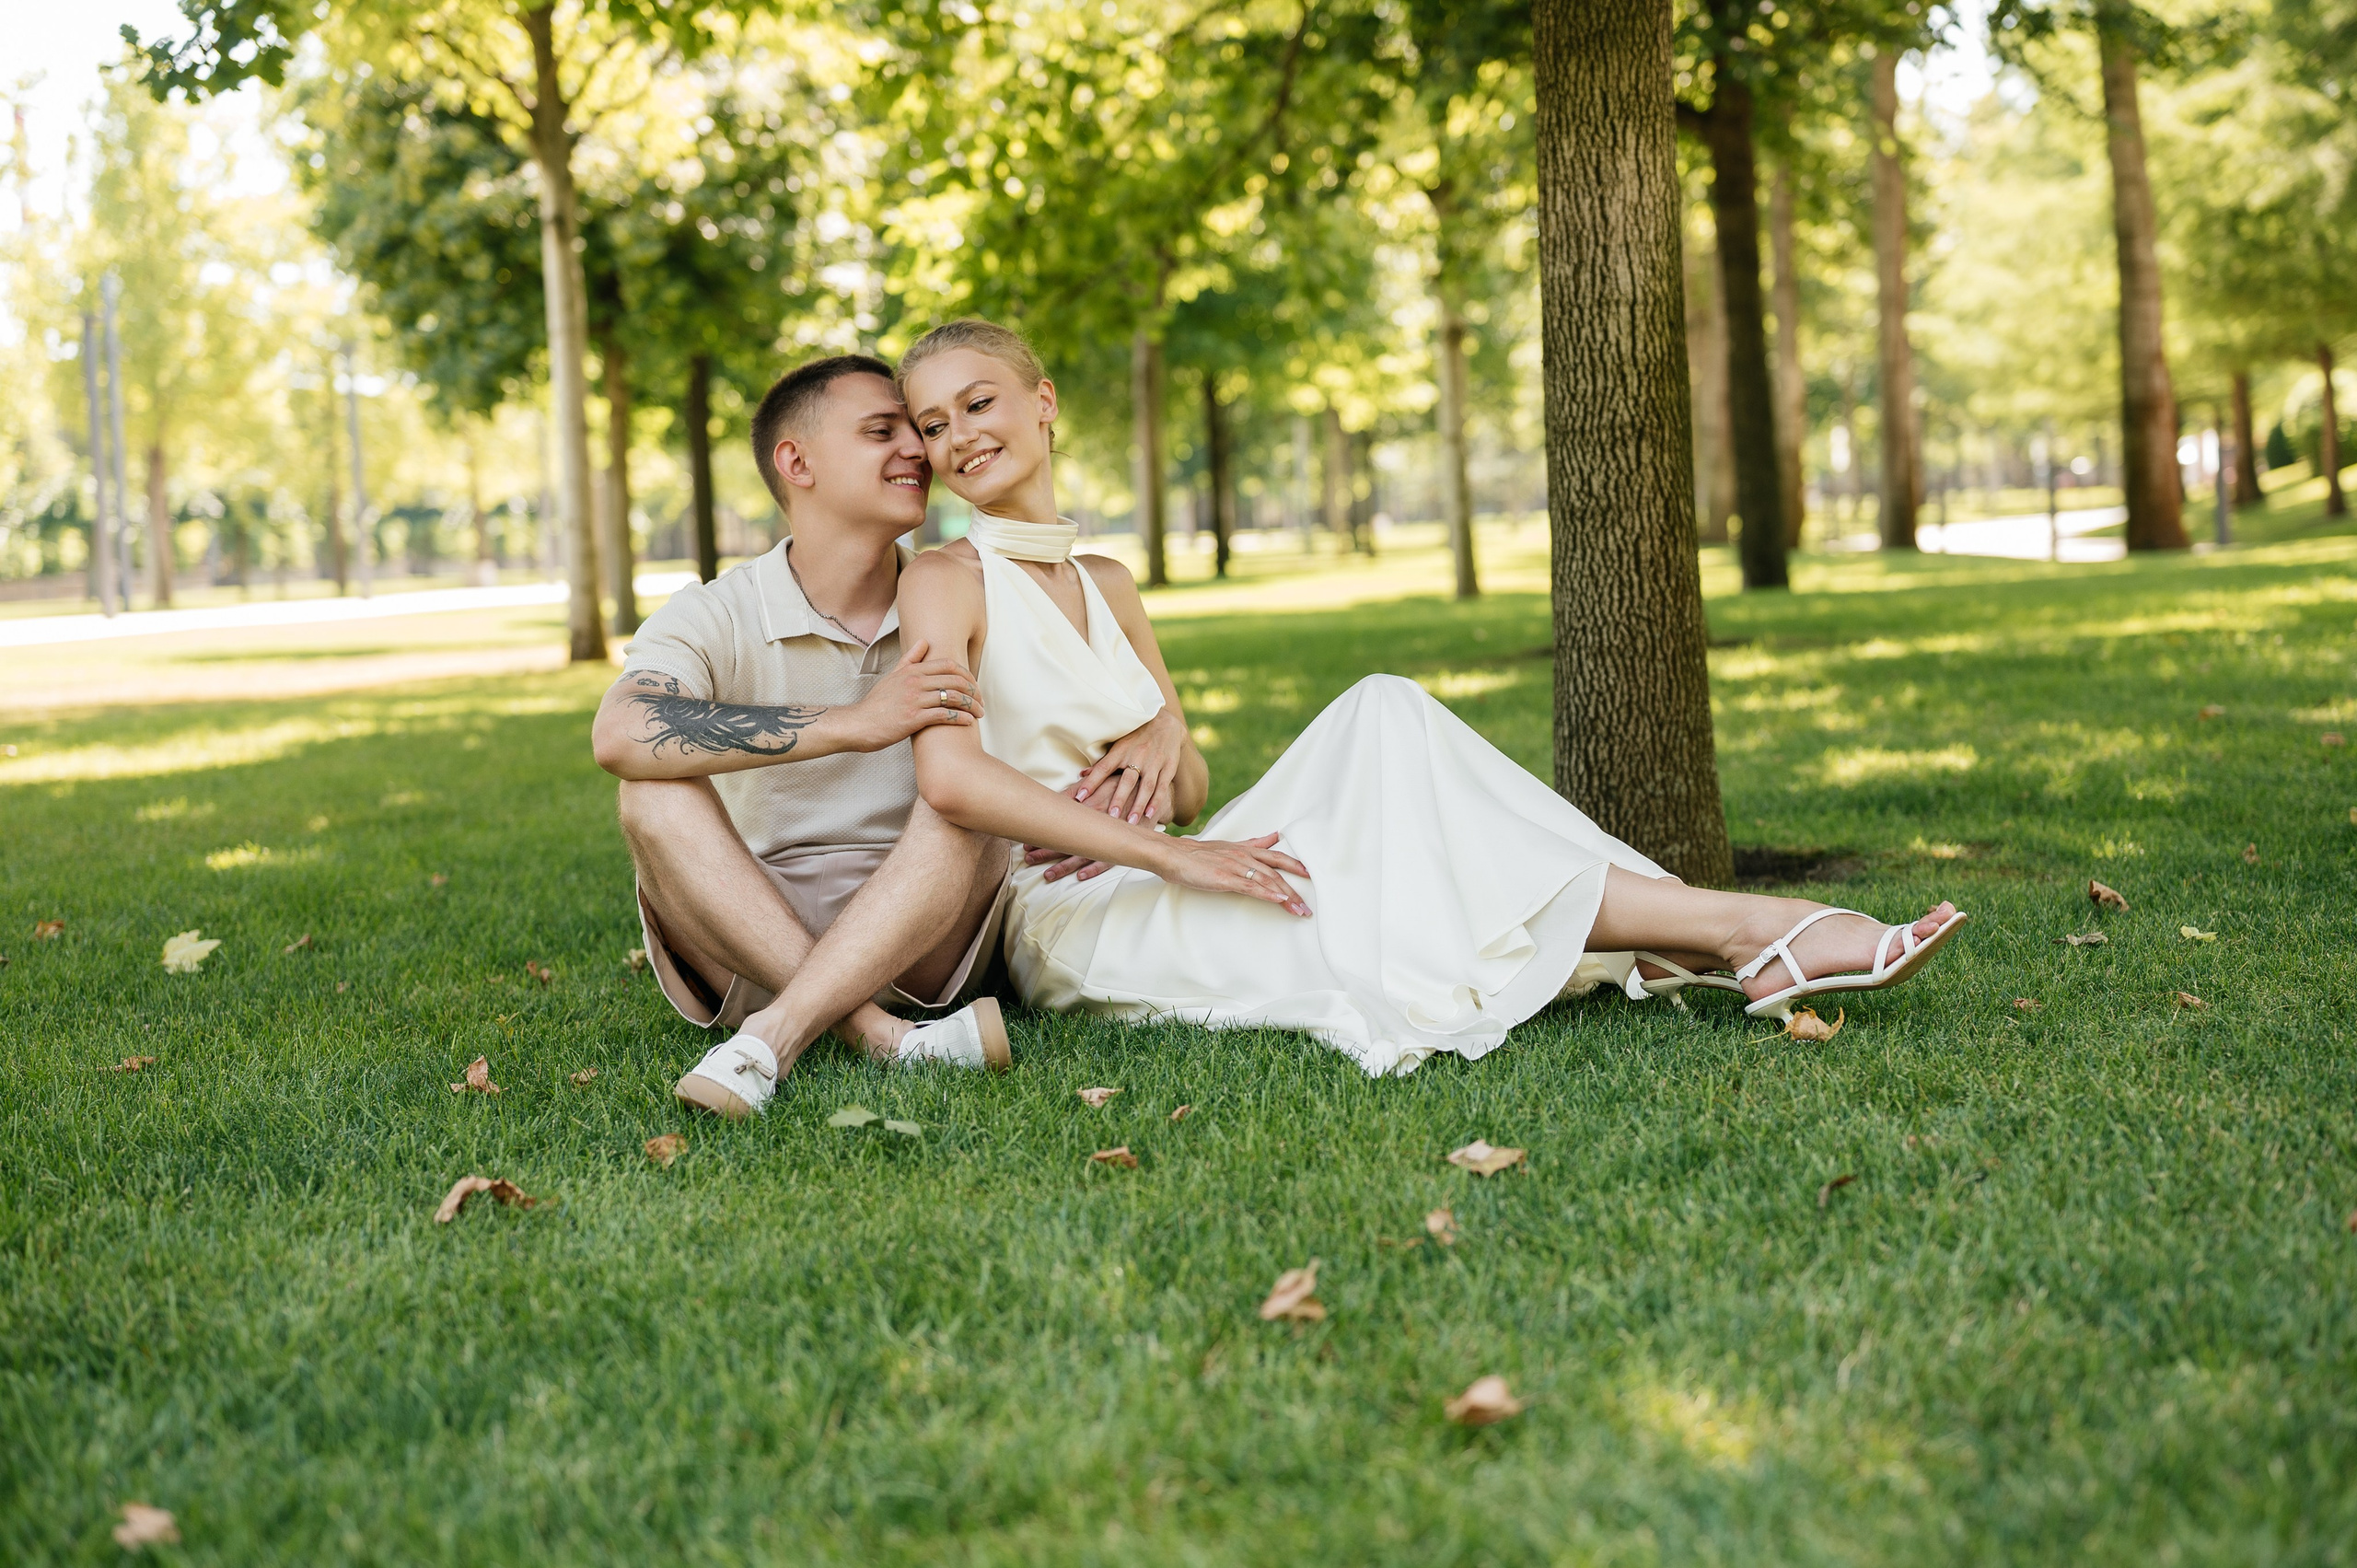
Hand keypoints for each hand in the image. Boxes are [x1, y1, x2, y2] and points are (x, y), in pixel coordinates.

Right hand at [846, 640, 983, 750]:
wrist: (859, 724)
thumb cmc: (877, 704)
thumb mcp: (892, 676)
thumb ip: (910, 659)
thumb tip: (924, 642)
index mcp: (912, 671)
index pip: (948, 665)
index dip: (967, 674)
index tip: (974, 685)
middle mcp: (915, 682)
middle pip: (955, 680)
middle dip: (973, 690)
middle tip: (981, 701)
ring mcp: (915, 700)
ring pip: (953, 697)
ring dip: (971, 705)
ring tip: (979, 713)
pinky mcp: (914, 719)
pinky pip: (945, 715)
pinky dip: (960, 718)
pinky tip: (968, 722)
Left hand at [1022, 765, 1143, 884]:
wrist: (1154, 794)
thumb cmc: (1123, 786)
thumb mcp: (1101, 781)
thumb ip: (1079, 788)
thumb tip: (1058, 794)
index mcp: (1091, 805)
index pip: (1062, 820)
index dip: (1044, 831)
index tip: (1027, 840)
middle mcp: (1099, 821)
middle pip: (1069, 839)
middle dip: (1047, 849)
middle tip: (1029, 857)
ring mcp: (1112, 835)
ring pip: (1085, 853)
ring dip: (1065, 865)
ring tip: (1047, 874)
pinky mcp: (1125, 845)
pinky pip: (1108, 861)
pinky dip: (1094, 868)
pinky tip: (1080, 876)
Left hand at [1074, 710, 1188, 828]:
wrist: (1166, 723)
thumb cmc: (1136, 737)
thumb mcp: (1118, 745)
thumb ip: (1102, 762)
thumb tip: (1081, 774)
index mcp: (1121, 750)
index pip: (1103, 768)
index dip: (1091, 782)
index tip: (1080, 797)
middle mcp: (1137, 756)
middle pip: (1127, 780)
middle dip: (1119, 798)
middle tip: (1111, 817)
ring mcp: (1154, 762)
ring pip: (1146, 786)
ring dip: (1138, 805)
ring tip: (1131, 822)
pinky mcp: (1168, 766)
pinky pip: (1162, 786)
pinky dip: (1156, 801)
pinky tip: (1150, 814)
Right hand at [1156, 832, 1310, 916]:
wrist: (1173, 855)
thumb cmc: (1197, 854)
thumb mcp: (1229, 846)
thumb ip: (1253, 843)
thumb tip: (1274, 836)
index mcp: (1245, 849)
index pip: (1276, 856)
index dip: (1296, 865)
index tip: (1311, 875)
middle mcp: (1244, 856)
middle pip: (1277, 872)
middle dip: (1295, 890)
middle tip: (1307, 908)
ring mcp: (1235, 867)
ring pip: (1267, 881)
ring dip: (1286, 897)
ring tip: (1299, 911)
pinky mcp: (1225, 878)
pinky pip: (1250, 886)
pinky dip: (1267, 893)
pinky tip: (1279, 900)